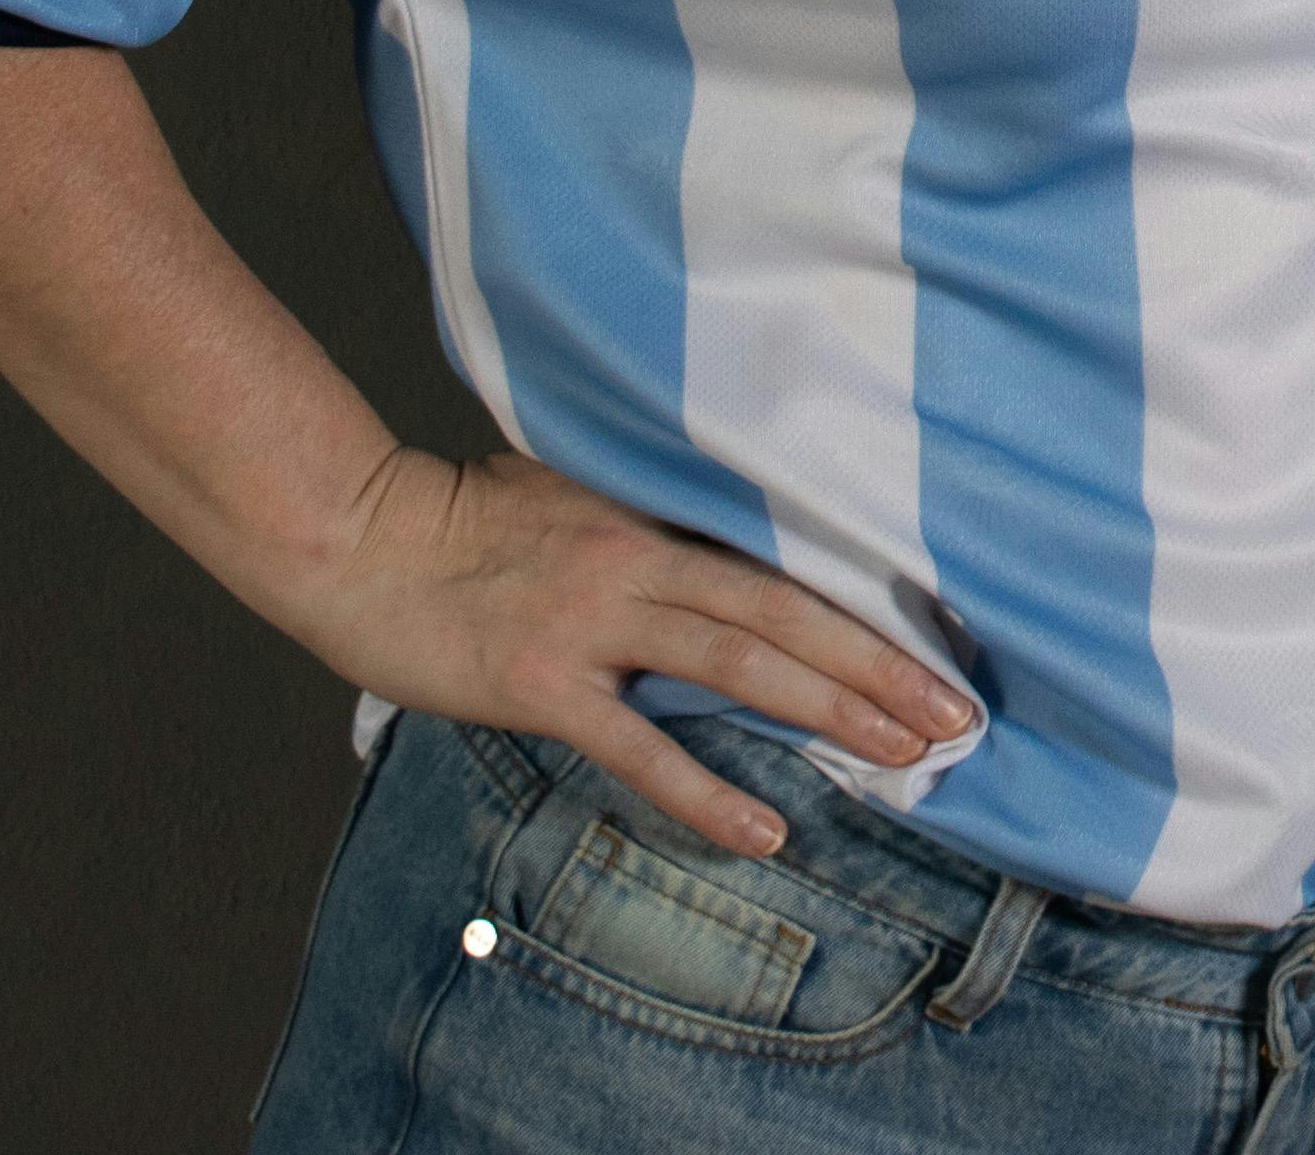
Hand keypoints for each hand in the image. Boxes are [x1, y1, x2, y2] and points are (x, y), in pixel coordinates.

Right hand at [273, 444, 979, 855]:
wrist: (358, 537)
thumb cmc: (458, 515)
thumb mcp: (568, 486)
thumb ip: (642, 509)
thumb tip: (713, 534)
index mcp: (651, 516)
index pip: (781, 561)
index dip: (862, 603)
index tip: (937, 641)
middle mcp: (637, 562)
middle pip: (784, 612)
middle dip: (878, 663)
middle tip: (956, 711)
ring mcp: (591, 622)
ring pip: (736, 663)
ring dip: (827, 708)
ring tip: (902, 751)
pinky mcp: (543, 681)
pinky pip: (639, 744)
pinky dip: (704, 790)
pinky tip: (765, 829)